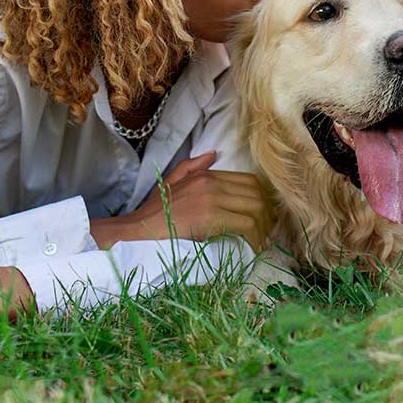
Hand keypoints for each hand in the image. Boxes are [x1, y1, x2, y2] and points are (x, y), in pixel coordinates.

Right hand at [104, 152, 276, 252]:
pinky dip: (254, 237)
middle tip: (267, 232)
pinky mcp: (210, 217)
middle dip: (267, 215)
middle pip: (256, 194)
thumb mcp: (170, 183)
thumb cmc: (152, 213)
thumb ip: (191, 167)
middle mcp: (211, 182)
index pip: (248, 181)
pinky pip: (246, 224)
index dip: (262, 199)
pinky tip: (253, 248)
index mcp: (205, 175)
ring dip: (263, 228)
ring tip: (261, 242)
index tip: (263, 218)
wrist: (135, 231)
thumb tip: (212, 154)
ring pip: (255, 208)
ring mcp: (211, 198)